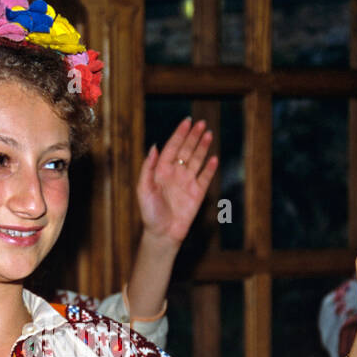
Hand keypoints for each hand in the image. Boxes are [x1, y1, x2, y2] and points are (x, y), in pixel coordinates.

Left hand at [136, 117, 218, 245]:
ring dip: (203, 147)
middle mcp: (175, 174)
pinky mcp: (197, 194)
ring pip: (197, 160)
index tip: (187, 122)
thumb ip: (147, 168)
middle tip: (202, 123)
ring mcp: (187, 183)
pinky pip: (205, 177)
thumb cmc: (150, 213)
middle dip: (193, 136)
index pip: (172, 147)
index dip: (179, 134)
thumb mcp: (143, 189)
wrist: (162, 234)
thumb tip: (154, 146)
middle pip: (186, 150)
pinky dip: (210, 168)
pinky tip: (214, 157)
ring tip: (209, 134)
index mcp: (161, 170)